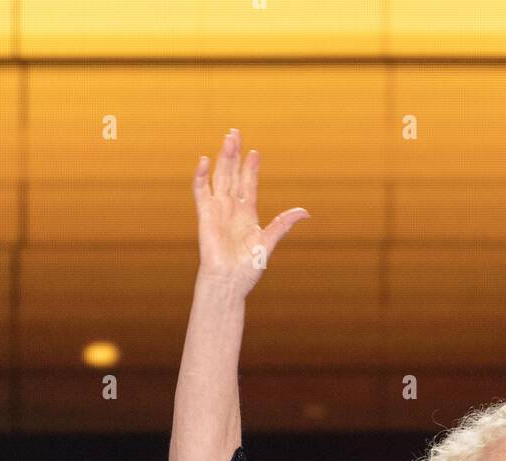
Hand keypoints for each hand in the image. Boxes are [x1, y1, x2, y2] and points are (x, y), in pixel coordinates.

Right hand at [193, 128, 309, 296]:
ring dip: (223, 158)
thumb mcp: (268, 243)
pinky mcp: (205, 215)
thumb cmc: (247, 268)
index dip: (252, 168)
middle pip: (233, 175)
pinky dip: (201, 176)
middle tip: (236, 132)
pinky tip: (204, 160)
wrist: (228, 282)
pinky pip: (201, 191)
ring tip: (228, 138)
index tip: (255, 152)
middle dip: (235, 154)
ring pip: (220, 177)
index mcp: (247, 215)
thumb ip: (283, 224)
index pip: (249, 185)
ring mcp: (218, 209)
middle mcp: (232, 208)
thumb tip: (304, 212)